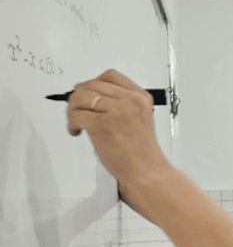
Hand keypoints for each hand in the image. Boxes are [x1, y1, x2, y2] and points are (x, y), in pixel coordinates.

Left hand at [67, 70, 169, 186]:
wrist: (146, 170)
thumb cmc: (140, 151)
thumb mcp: (138, 118)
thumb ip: (121, 104)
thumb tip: (91, 95)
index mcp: (140, 97)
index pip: (110, 76)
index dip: (93, 82)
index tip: (87, 91)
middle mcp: (130, 101)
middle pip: (92, 84)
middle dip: (78, 96)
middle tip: (76, 108)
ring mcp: (117, 111)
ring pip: (82, 97)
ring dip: (72, 108)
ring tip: (75, 120)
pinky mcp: (103, 124)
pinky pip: (77, 115)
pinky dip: (72, 123)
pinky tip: (77, 130)